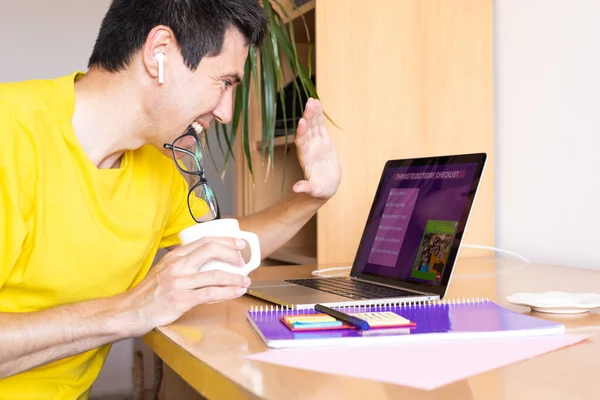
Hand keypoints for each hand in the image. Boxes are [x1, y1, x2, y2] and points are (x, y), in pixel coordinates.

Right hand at [124, 237, 250, 334]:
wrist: (130, 311)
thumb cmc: (149, 294)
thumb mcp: (164, 272)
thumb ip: (183, 266)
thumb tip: (208, 266)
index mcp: (174, 257)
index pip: (203, 241)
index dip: (224, 240)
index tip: (238, 243)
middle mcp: (177, 266)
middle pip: (210, 250)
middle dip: (232, 254)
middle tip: (243, 261)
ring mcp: (179, 282)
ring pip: (214, 274)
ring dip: (235, 277)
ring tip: (245, 281)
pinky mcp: (181, 300)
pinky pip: (210, 294)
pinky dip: (228, 292)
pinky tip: (237, 293)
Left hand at [293, 98, 341, 199]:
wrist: (326, 187)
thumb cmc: (319, 190)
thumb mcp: (314, 190)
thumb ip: (305, 188)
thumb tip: (296, 189)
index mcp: (305, 158)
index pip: (301, 142)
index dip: (301, 132)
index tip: (302, 122)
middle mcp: (308, 148)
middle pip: (307, 130)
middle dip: (308, 117)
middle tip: (309, 104)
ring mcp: (316, 143)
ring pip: (313, 125)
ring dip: (313, 113)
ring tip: (313, 100)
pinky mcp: (324, 141)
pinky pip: (320, 126)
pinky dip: (319, 116)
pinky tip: (318, 104)